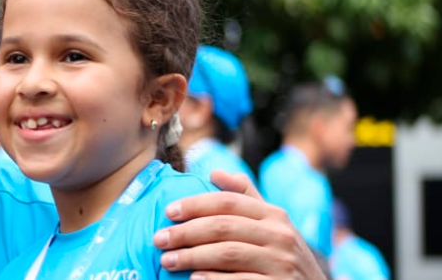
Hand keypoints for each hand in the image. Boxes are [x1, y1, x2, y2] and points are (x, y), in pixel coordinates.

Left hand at [153, 170, 326, 279]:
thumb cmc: (283, 256)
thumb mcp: (274, 224)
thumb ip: (247, 198)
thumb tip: (215, 172)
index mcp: (274, 215)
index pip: (228, 202)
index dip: (196, 204)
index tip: (168, 211)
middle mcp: (280, 236)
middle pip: (223, 227)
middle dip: (185, 232)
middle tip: (159, 240)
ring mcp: (281, 263)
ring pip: (227, 253)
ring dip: (192, 257)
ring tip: (167, 261)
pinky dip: (213, 279)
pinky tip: (193, 279)